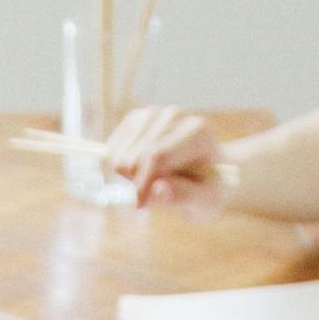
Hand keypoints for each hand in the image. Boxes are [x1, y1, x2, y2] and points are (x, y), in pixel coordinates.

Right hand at [105, 106, 221, 208]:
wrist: (203, 171)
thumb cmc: (206, 188)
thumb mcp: (205, 200)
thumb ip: (185, 196)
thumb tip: (157, 190)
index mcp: (198, 133)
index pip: (157, 156)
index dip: (142, 183)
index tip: (138, 205)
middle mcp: (175, 116)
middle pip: (136, 155)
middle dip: (134, 182)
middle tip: (145, 199)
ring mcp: (153, 114)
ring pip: (120, 153)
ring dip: (125, 178)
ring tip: (145, 187)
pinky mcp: (136, 118)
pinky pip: (112, 149)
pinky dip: (117, 169)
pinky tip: (134, 176)